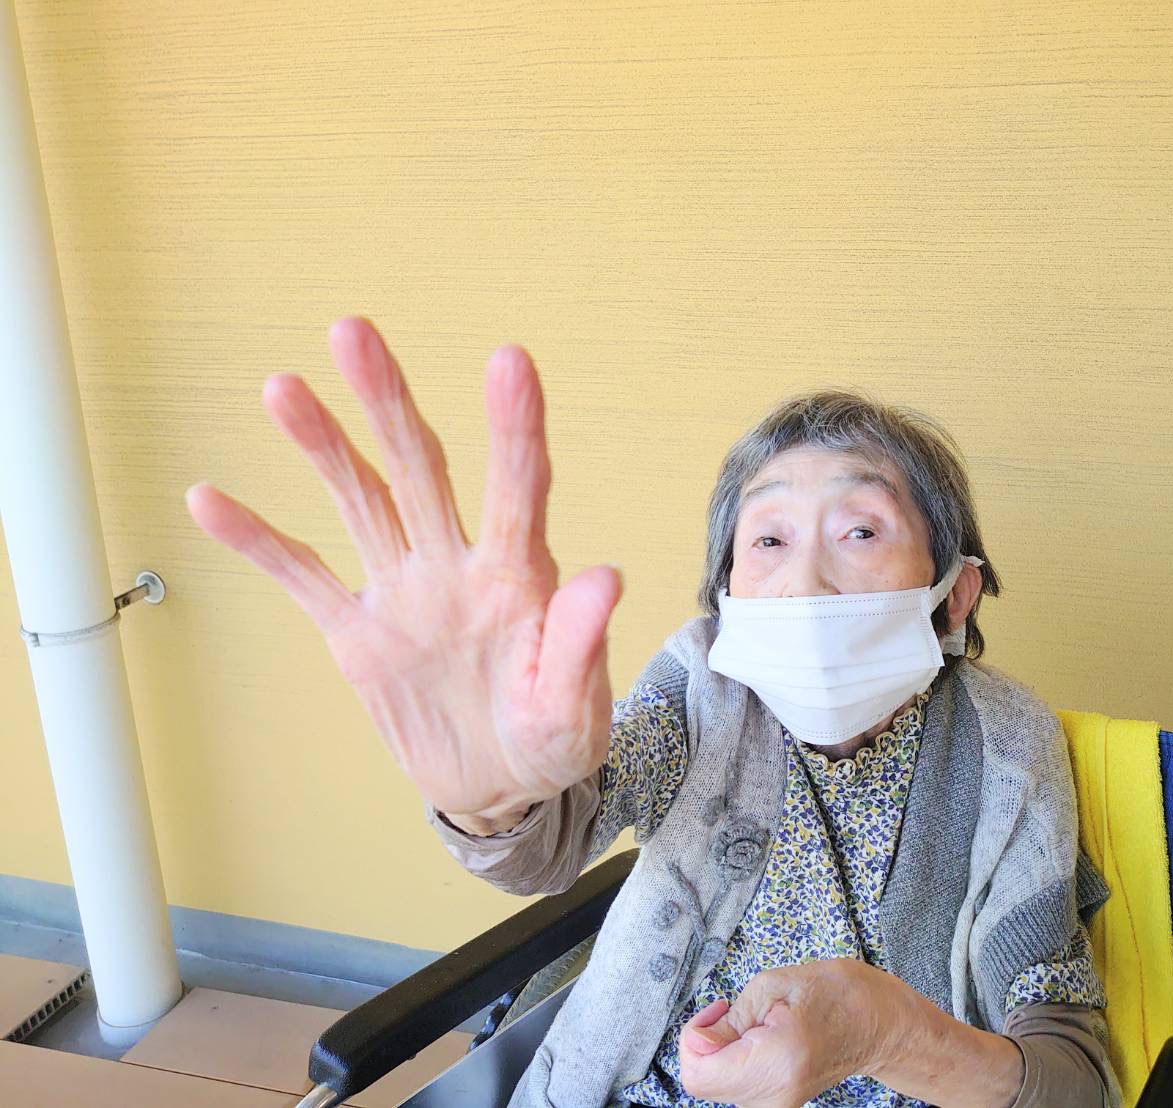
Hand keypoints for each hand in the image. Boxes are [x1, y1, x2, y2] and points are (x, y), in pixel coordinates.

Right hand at [186, 318, 621, 820]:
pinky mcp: (358, 633)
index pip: (519, 489)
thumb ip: (580, 646)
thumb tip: (606, 577)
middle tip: (353, 331)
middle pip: (419, 470)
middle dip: (388, 402)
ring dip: (322, 446)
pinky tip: (210, 498)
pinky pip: (302, 578)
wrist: (498, 789)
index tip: (510, 360)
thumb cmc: (549, 742)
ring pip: (359, 502)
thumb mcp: (574, 711)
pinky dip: (259, 542)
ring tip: (283, 388)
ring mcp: (403, 593)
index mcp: (519, 580)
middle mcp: (456, 566)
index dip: (514, 427)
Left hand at [676, 960, 910, 1106]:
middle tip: (729, 1012)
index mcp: (776, 1062)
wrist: (877, 1024)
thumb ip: (729, 1019)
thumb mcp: (773, 985)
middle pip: (703, 1084)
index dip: (695, 1037)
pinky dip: (732, 1063)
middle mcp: (775, 1096)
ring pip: (715, 1087)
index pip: (699, 1073)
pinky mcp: (776, 1105)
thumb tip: (696, 1041)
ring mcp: (777, 1106)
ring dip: (719, 1053)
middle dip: (704, 1044)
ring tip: (752, 1025)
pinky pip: (734, 1088)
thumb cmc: (836, 995)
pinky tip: (755, 1040)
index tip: (716, 1011)